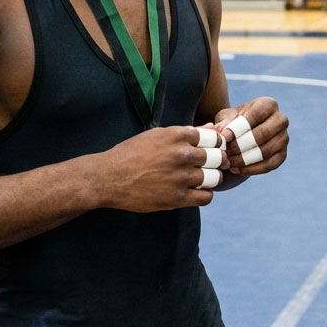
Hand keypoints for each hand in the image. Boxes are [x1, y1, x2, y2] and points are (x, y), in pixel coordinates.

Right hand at [101, 125, 233, 211]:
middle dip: (216, 161)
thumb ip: (187, 133)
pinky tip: (196, 191)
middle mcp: (182, 154)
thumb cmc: (132, 154)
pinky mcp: (177, 198)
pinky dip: (205, 194)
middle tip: (209, 165)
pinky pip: (206, 197)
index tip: (211, 149)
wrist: (109, 178)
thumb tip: (214, 128)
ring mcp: (180, 177)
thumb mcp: (157, 135)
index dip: (215, 144)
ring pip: (215, 177)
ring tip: (202, 179)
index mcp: (177, 135)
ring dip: (212, 178)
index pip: (214, 137)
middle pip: (217, 157)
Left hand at [213, 96, 289, 181]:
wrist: (244, 133)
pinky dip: (252, 169)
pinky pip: (269, 165)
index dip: (240, 126)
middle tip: (225, 153)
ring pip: (266, 151)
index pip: (256, 114)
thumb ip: (224, 123)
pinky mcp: (283, 155)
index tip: (224, 137)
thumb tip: (220, 132)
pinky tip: (237, 170)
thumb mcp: (227, 117)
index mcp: (268, 104)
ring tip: (229, 162)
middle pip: (264, 134)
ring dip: (245, 159)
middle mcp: (281, 120)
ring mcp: (284, 138)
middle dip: (242, 145)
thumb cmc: (235, 122)